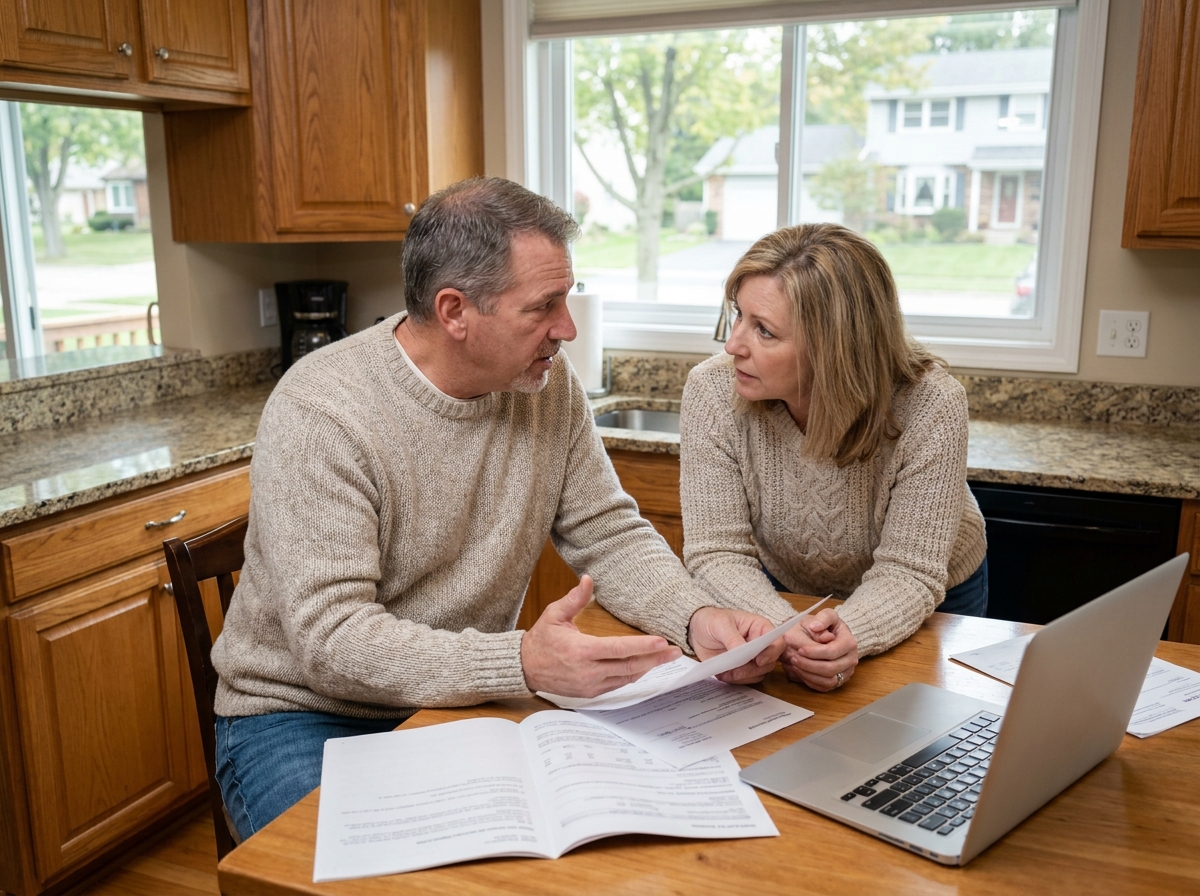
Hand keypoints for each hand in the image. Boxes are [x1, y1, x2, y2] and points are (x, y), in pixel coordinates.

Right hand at [521, 575, 680, 696]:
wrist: (525, 667)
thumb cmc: (541, 640)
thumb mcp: (554, 615)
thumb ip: (574, 598)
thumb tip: (588, 580)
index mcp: (582, 651)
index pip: (619, 649)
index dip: (642, 646)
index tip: (661, 642)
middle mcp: (589, 671)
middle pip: (629, 666)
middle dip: (655, 659)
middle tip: (675, 651)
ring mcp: (591, 685)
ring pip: (626, 678)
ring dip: (647, 668)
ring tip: (665, 658)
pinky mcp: (590, 692)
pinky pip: (618, 685)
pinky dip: (633, 676)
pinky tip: (644, 667)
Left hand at [688, 607, 785, 684]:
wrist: (696, 630)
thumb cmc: (712, 620)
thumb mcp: (720, 624)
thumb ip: (732, 638)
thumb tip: (742, 653)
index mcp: (760, 628)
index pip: (777, 642)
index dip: (771, 653)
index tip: (758, 661)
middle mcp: (759, 644)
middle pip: (769, 662)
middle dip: (753, 669)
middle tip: (736, 670)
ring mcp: (751, 658)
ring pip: (759, 673)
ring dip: (743, 676)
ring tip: (726, 673)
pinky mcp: (742, 668)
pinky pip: (746, 679)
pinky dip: (736, 680)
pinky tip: (723, 675)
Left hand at [780, 608, 857, 691]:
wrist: (823, 635)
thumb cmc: (823, 625)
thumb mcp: (824, 615)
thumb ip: (822, 618)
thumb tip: (816, 626)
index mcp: (849, 642)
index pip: (832, 652)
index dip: (815, 652)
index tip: (800, 649)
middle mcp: (851, 659)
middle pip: (830, 668)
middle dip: (809, 664)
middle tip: (794, 658)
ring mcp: (846, 672)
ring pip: (828, 681)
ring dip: (809, 674)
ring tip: (795, 664)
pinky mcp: (838, 681)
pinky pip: (825, 687)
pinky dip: (811, 681)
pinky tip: (800, 671)